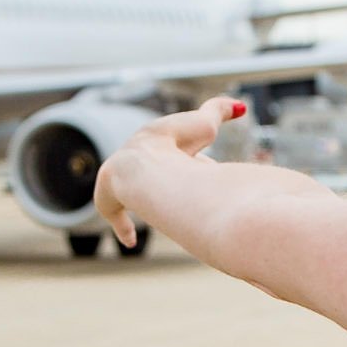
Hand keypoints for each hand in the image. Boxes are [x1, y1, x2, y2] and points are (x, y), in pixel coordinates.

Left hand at [92, 95, 244, 248]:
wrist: (145, 165)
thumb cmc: (177, 145)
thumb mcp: (205, 126)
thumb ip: (219, 111)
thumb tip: (241, 106)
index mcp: (153, 141)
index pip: (162, 148)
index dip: (174, 159)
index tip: (186, 174)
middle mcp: (135, 157)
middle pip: (146, 171)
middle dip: (155, 181)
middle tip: (170, 200)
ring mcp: (118, 177)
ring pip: (125, 192)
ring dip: (138, 202)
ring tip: (156, 218)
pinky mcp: (106, 195)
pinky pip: (111, 211)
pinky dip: (120, 225)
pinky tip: (130, 241)